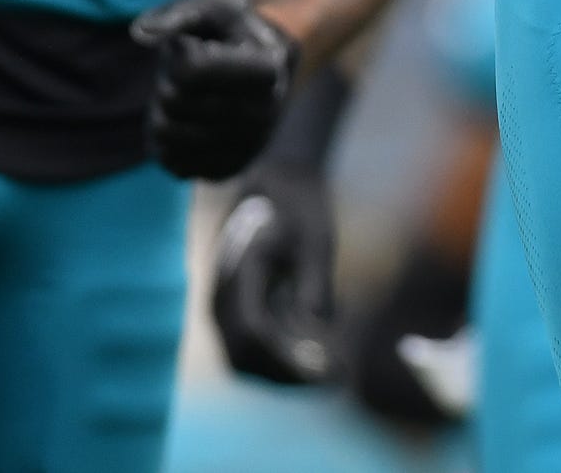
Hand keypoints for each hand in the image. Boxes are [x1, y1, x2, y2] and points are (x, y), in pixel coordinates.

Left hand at [134, 0, 297, 179]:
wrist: (268, 75)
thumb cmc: (233, 36)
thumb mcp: (212, 12)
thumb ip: (178, 16)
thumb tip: (140, 34)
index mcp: (266, 71)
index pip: (191, 71)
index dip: (179, 53)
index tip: (196, 46)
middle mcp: (263, 115)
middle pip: (173, 101)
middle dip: (167, 82)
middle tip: (185, 74)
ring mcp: (246, 148)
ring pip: (165, 135)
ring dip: (162, 112)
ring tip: (183, 98)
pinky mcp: (227, 171)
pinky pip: (171, 163)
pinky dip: (167, 142)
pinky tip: (186, 123)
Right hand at [211, 160, 339, 382]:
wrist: (278, 182)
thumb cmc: (299, 206)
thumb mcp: (316, 237)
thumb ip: (315, 281)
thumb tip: (320, 325)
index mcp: (236, 276)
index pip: (254, 333)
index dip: (288, 360)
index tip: (327, 373)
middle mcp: (220, 300)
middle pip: (248, 358)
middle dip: (292, 374)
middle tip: (339, 377)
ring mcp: (225, 311)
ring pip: (250, 360)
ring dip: (290, 371)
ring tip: (338, 369)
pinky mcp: (238, 314)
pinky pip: (256, 348)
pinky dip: (287, 357)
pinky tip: (326, 350)